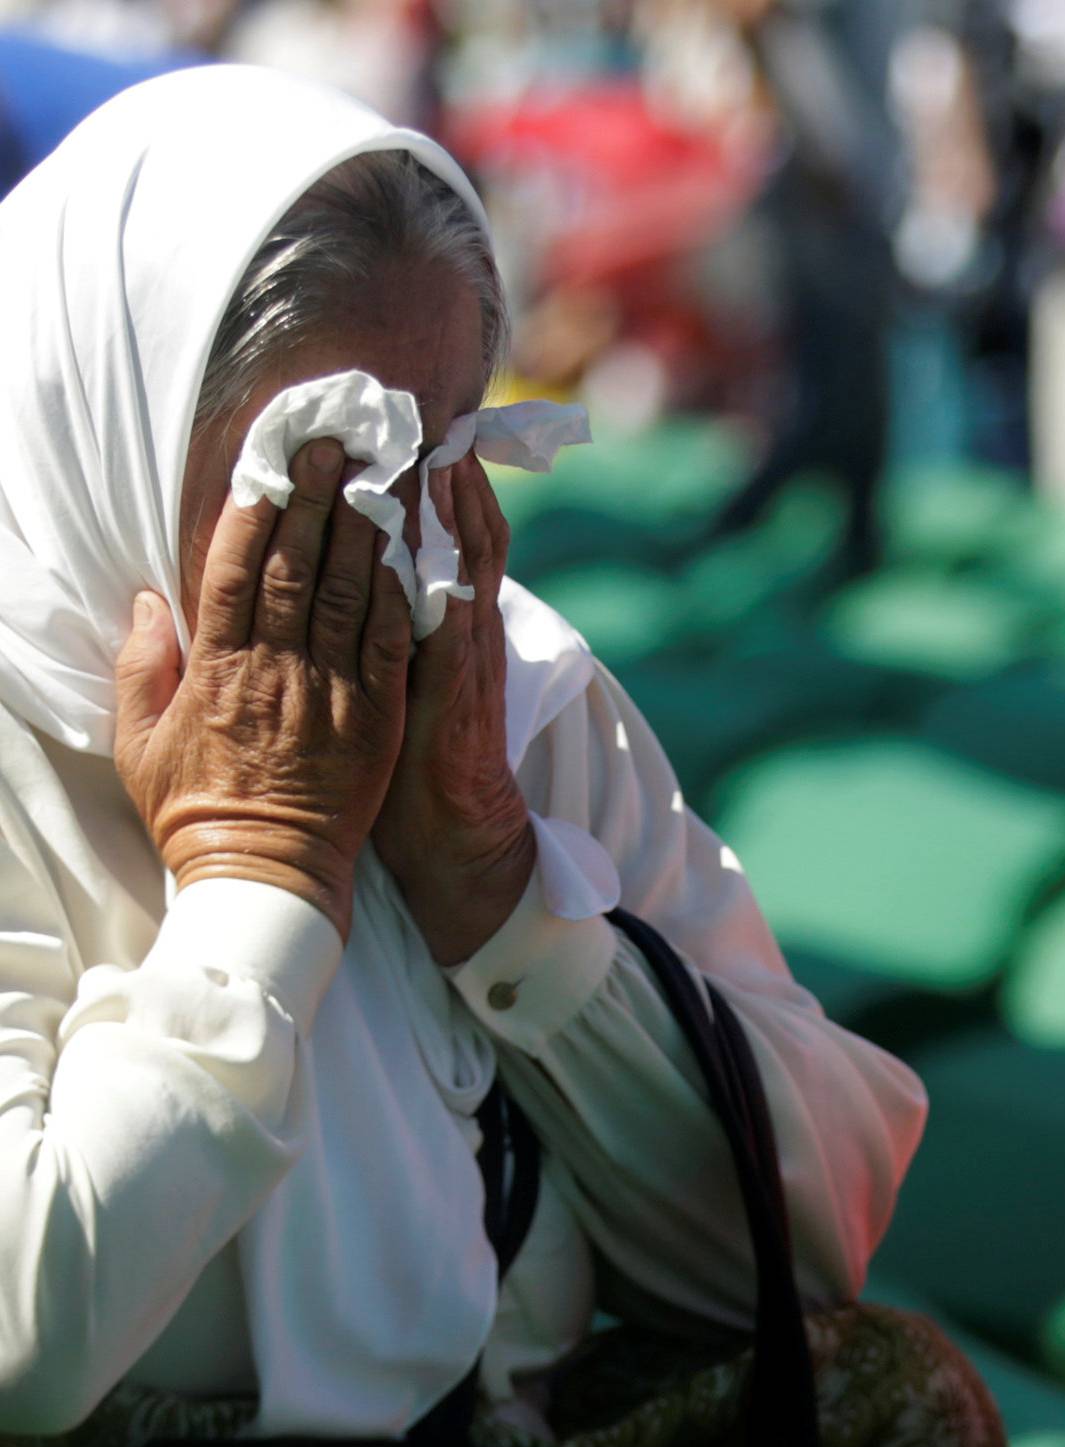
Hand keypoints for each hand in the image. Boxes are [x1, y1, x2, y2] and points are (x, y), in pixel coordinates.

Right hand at [114, 439, 413, 941]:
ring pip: (352, 595)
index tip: (273, 459)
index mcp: (217, 668)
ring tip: (379, 473)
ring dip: (365, 529)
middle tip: (337, 439)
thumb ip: (142, 666)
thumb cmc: (197, 809)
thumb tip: (148, 601)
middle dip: (318, 497)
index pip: (236, 570)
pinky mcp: (377, 721)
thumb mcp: (139, 741)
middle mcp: (277, 670)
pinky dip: (403, 596)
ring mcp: (332, 694)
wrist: (267, 878)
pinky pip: (393, 647)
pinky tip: (413, 552)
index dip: (258, 509)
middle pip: (300, 567)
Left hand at [373, 452, 535, 966]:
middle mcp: (465, 629)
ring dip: (450, 507)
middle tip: (421, 409)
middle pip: (464, 531)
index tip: (409, 423)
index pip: (444, 533)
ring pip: (464, 565)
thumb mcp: (406, 679)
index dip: (434, 480)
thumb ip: (391, 623)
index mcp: (447, 623)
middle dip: (445, 471)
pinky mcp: (458, 693)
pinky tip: (434, 539)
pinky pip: (455, 624)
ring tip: (433, 449)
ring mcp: (468, 659)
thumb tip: (361, 568)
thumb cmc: (417, 761)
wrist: (458, 834)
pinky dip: (448, 579)